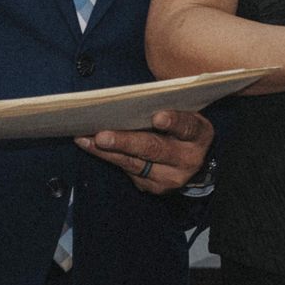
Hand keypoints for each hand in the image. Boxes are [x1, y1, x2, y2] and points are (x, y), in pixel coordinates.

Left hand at [76, 110, 213, 194]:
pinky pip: (128, 171)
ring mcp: (171, 177)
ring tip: (85, 139)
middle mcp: (188, 159)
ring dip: (106, 151)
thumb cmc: (181, 128)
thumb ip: (166, 105)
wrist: (191, 159)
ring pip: (134, 163)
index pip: (187, 127)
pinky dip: (108, 157)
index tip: (157, 117)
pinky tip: (91, 146)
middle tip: (102, 136)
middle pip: (154, 149)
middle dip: (125, 142)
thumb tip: (130, 97)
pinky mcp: (154, 187)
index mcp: (199, 135)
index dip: (173, 121)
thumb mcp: (184, 113)